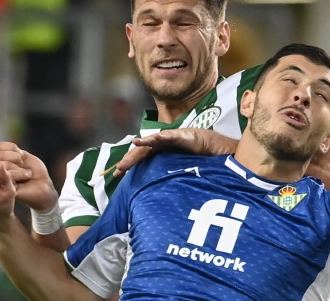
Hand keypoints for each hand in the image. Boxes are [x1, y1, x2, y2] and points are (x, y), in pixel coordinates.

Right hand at [0, 142, 57, 211]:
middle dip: (16, 157)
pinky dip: (20, 174)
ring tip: (25, 174)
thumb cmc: (34, 170)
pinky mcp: (3, 187)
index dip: (12, 148)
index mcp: (0, 160)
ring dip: (20, 168)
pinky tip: (25, 178)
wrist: (43, 184)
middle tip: (23, 165)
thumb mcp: (24, 155)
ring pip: (3, 164)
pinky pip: (7, 175)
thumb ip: (10, 151)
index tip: (21, 155)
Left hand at [113, 129, 237, 176]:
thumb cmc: (196, 159)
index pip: (141, 158)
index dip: (129, 166)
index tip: (117, 176)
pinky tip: (144, 140)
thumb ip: (165, 176)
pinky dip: (154, 138)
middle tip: (118, 171)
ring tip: (127, 156)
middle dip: (129, 161)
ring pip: (149, 144)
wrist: (212, 147)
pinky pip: (164, 137)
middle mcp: (161, 144)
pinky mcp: (178, 135)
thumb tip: (155, 194)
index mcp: (160, 152)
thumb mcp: (176, 170)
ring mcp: (168, 139)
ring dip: (138, 148)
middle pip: (141, 152)